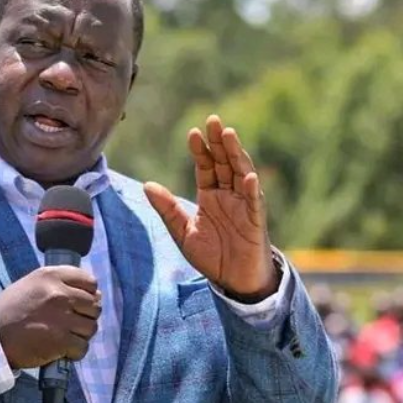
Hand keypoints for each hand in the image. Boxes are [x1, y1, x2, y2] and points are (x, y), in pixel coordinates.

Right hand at [0, 266, 101, 368]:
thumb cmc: (11, 310)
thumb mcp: (33, 284)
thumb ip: (60, 284)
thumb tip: (94, 295)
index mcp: (51, 275)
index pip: (90, 282)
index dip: (90, 295)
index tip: (81, 304)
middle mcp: (58, 293)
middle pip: (94, 305)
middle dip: (86, 316)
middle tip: (72, 323)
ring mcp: (61, 317)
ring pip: (91, 327)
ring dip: (81, 335)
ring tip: (65, 336)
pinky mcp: (60, 340)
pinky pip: (83, 346)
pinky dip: (75, 351)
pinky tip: (63, 350)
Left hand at [144, 115, 278, 301]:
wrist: (234, 281)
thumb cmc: (211, 256)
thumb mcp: (183, 232)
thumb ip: (167, 209)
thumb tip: (147, 185)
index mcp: (210, 196)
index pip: (205, 167)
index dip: (200, 151)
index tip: (193, 133)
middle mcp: (228, 195)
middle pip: (224, 163)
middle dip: (219, 142)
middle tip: (213, 121)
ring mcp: (244, 205)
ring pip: (241, 173)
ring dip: (236, 155)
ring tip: (229, 135)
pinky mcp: (255, 220)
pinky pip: (255, 201)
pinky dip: (252, 188)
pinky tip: (249, 175)